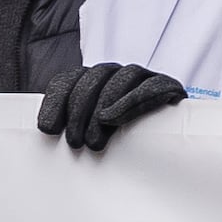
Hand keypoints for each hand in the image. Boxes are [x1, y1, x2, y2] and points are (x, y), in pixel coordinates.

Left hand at [36, 62, 186, 155]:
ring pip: (121, 78)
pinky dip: (130, 101)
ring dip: (102, 108)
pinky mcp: (167, 86)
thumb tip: (47, 132)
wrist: (174, 148)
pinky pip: (150, 86)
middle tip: (76, 144)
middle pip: (93, 78)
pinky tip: (113, 119)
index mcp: (93, 79)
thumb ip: (73, 128)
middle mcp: (116, 73)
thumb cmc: (125, 142)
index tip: (48, 129)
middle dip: (79, 111)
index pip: (69, 79)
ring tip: (93, 141)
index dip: (55, 102)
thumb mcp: (92, 135)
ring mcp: (143, 77)